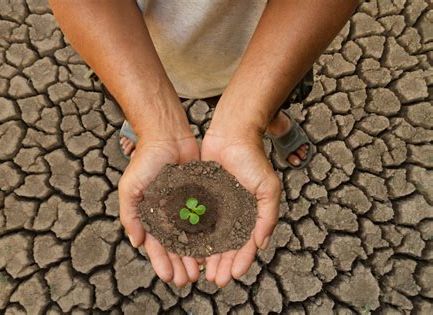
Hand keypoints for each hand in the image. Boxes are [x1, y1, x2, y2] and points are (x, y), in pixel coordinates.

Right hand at [118, 133, 200, 286]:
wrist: (167, 136)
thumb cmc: (145, 160)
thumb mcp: (130, 187)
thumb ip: (130, 214)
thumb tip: (137, 242)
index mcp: (149, 215)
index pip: (155, 245)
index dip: (161, 262)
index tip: (168, 277)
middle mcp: (167, 215)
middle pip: (174, 246)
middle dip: (179, 264)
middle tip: (187, 280)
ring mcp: (184, 207)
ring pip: (191, 238)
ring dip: (194, 255)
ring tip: (201, 271)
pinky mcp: (200, 198)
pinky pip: (205, 220)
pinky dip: (208, 236)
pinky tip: (214, 249)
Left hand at [201, 128, 280, 286]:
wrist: (231, 134)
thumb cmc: (253, 159)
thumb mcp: (268, 188)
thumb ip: (268, 216)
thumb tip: (262, 243)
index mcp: (251, 214)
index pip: (247, 244)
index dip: (242, 260)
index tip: (233, 275)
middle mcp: (233, 214)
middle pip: (227, 246)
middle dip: (222, 264)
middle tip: (214, 280)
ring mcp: (217, 207)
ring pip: (210, 237)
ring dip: (207, 256)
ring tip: (201, 271)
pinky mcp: (201, 198)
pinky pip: (196, 220)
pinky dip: (193, 236)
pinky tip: (187, 249)